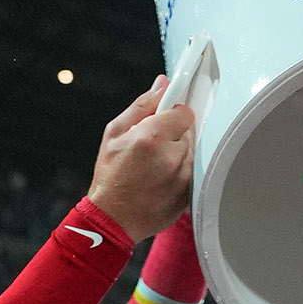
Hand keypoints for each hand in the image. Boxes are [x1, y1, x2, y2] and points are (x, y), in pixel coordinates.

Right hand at [87, 78, 195, 243]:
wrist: (113, 219)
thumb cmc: (110, 176)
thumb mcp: (115, 132)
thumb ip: (142, 105)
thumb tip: (162, 84)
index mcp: (153, 137)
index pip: (183, 112)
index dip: (172, 114)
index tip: (165, 118)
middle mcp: (173, 157)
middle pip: (188, 132)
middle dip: (173, 135)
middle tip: (151, 147)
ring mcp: (184, 178)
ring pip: (191, 153)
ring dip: (177, 154)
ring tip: (154, 166)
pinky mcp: (189, 195)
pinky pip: (192, 173)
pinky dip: (180, 173)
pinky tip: (160, 179)